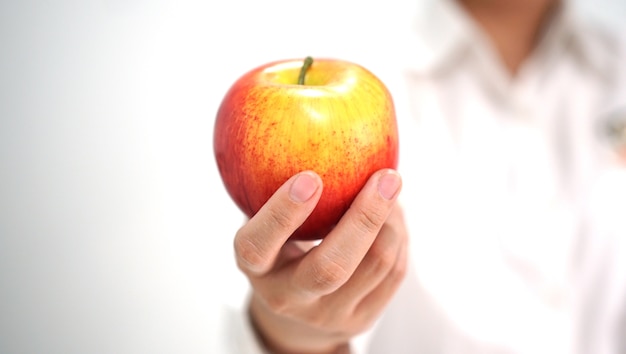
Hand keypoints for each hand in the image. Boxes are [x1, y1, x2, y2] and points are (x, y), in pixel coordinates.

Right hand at [234, 169, 407, 353]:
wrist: (299, 315)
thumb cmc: (282, 247)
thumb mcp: (267, 221)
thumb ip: (276, 184)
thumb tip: (318, 120)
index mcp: (256, 268)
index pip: (257, 245)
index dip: (282, 214)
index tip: (309, 177)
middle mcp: (288, 299)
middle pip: (330, 268)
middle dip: (364, 219)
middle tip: (387, 175)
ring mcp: (329, 315)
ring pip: (375, 265)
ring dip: (390, 219)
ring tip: (390, 186)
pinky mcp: (363, 319)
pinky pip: (395, 272)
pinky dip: (399, 234)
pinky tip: (393, 214)